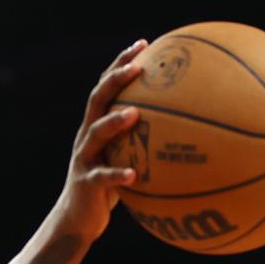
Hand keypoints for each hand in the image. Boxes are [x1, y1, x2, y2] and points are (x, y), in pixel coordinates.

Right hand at [54, 40, 146, 242]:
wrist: (77, 219)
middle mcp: (87, 136)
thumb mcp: (124, 159)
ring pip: (95, 133)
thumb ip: (143, 143)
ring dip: (114, 122)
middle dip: (115, 80)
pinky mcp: (86, 183)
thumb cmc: (108, 188)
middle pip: (97, 99)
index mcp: (96, 126)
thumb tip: (187, 133)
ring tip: (135, 114)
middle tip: (138, 68)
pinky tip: (134, 175)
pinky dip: (117, 174)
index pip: (106, 86)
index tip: (144, 44)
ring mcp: (84, 158)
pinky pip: (102, 177)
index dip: (121, 63)